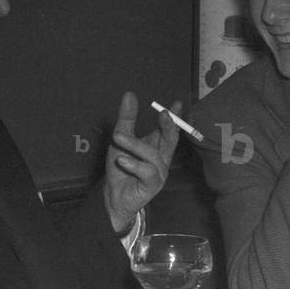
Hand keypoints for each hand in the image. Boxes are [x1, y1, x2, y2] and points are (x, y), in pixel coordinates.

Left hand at [103, 92, 179, 232]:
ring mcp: (159, 172)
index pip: (169, 129)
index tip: (177, 104)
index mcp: (157, 145)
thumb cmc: (120, 166)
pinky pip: (148, 172)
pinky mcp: (153, 185)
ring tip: (117, 137)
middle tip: (164, 114)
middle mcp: (162, 158)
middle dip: (169, 126)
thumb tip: (129, 94)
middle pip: (171, 140)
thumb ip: (127, 118)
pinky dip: (134, 165)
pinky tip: (121, 160)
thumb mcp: (120, 138)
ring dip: (135, 145)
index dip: (175, 117)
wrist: (112, 193)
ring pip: (153, 155)